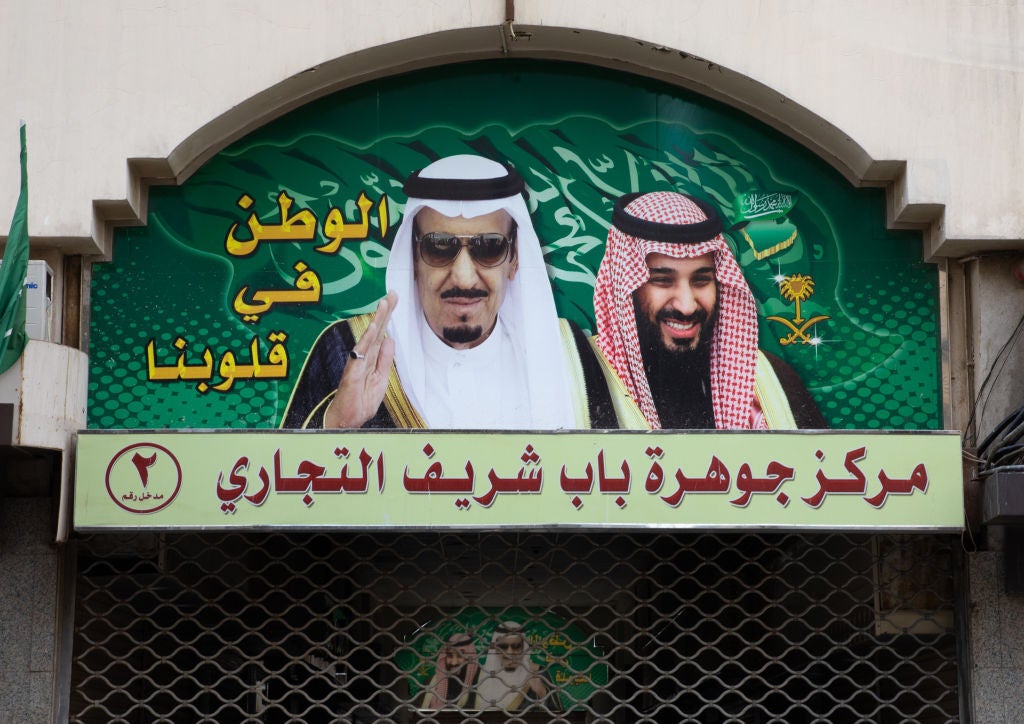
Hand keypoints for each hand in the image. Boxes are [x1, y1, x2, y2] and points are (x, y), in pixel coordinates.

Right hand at [323, 291, 396, 427]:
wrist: (347, 420)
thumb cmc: (359, 402)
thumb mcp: (380, 379)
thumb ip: (384, 360)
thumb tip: (390, 340)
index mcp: (371, 358)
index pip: (381, 333)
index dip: (387, 317)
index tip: (393, 299)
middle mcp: (363, 356)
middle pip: (376, 330)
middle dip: (384, 311)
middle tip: (392, 293)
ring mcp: (357, 363)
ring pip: (369, 337)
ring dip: (377, 319)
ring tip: (384, 303)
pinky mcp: (353, 371)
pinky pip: (361, 352)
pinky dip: (367, 339)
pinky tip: (374, 327)